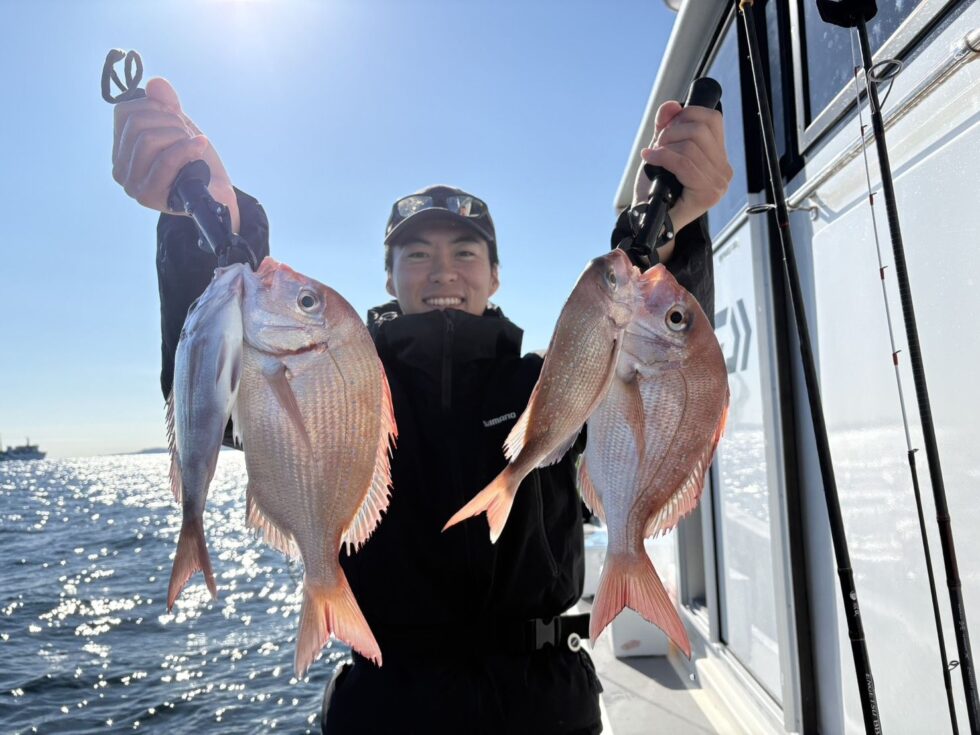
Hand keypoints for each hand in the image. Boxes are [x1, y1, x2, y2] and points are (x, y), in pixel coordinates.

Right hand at [111, 77, 239, 232]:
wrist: (217, 194)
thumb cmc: (196, 162)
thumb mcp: (180, 126)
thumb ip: (166, 104)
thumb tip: (156, 84)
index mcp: (122, 149)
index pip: (124, 112)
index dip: (154, 106)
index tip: (176, 116)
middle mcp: (120, 168)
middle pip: (137, 124)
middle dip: (170, 121)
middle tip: (188, 134)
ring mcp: (133, 184)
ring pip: (149, 139)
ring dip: (179, 136)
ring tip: (194, 145)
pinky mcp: (149, 196)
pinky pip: (165, 160)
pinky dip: (187, 148)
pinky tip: (201, 145)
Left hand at [632, 100, 732, 235]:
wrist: (649, 220)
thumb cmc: (656, 188)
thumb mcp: (660, 149)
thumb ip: (666, 126)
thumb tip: (672, 106)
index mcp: (718, 157)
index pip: (712, 119)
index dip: (686, 115)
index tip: (667, 128)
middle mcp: (723, 170)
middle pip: (700, 129)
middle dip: (672, 131)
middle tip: (657, 144)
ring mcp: (718, 183)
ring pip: (691, 146)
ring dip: (665, 146)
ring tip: (653, 155)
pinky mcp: (707, 193)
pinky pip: (684, 163)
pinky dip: (662, 157)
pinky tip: (650, 158)